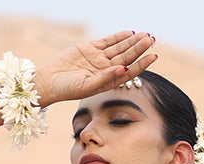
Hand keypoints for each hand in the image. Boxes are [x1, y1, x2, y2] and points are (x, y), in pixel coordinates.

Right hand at [36, 32, 156, 106]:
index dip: (142, 64)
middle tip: (151, 39)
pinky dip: (118, 37)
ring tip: (145, 35)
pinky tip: (129, 33)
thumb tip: (123, 68)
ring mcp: (98, 59)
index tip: (154, 56)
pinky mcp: (90, 49)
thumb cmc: (67, 89)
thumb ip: (106, 78)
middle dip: (139, 48)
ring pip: (119, 48)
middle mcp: (106, 70)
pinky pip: (108, 41)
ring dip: (132, 41)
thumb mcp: (88, 86)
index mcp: (108, 82)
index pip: (130, 71)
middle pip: (127, 57)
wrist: (49, 81)